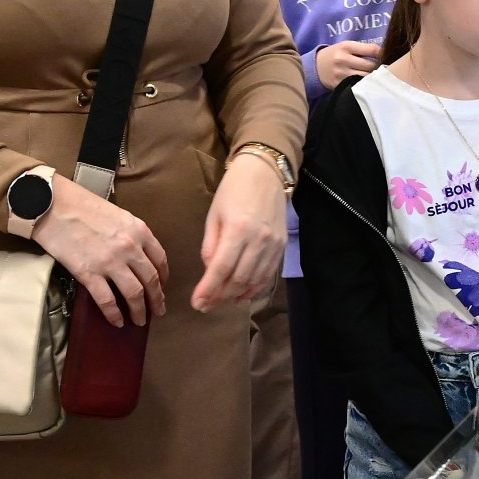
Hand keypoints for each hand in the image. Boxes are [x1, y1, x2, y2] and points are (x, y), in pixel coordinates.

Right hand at [32, 177, 169, 327]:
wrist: (53, 205)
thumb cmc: (82, 205)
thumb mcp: (118, 215)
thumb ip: (131, 234)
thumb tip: (136, 254)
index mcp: (139, 231)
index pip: (160, 260)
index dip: (164, 277)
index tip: (162, 286)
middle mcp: (130, 248)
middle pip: (151, 280)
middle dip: (157, 299)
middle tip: (159, 310)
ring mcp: (110, 263)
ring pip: (134, 294)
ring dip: (140, 311)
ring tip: (140, 321)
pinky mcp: (89, 274)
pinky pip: (107, 301)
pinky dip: (114, 314)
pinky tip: (117, 321)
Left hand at [192, 153, 287, 312]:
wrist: (266, 172)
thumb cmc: (234, 190)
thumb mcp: (214, 214)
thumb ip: (211, 245)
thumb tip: (210, 271)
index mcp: (238, 229)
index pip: (221, 268)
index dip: (208, 289)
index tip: (197, 303)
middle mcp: (258, 240)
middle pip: (238, 279)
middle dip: (220, 297)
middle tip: (205, 306)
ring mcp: (273, 245)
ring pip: (254, 281)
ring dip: (236, 296)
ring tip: (221, 303)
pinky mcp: (282, 247)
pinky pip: (268, 275)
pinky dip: (254, 289)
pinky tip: (242, 295)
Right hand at [315, 40, 380, 89]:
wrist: (315, 67)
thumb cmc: (335, 55)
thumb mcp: (346, 46)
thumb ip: (362, 49)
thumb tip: (384, 55)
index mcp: (347, 46)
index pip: (372, 50)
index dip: (383, 54)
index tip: (387, 57)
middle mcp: (344, 59)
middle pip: (370, 66)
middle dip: (379, 68)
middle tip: (384, 69)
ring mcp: (341, 74)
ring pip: (365, 78)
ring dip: (373, 78)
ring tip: (377, 78)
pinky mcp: (339, 85)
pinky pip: (357, 86)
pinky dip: (364, 85)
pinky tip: (367, 84)